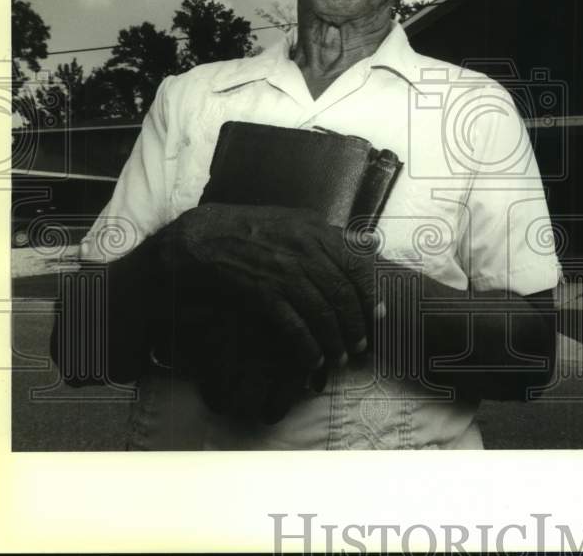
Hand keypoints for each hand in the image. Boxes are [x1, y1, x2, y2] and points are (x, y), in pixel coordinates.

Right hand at [158, 203, 379, 371]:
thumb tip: (369, 242)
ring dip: (335, 341)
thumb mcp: (296, 220)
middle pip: (343, 293)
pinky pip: (295, 326)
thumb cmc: (252, 230)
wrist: (202, 239)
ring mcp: (284, 271)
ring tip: (340, 358)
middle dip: (356, 324)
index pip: (357, 264)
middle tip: (361, 345)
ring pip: (323, 313)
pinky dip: (308, 347)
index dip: (372, 293)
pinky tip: (313, 361)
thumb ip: (331, 234)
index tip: (380, 315)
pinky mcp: (263, 292)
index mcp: (316, 230)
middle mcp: (305, 250)